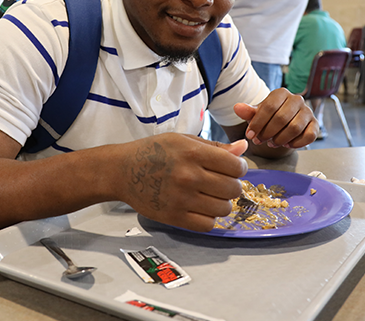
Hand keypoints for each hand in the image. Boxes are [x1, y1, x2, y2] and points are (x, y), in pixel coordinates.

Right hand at [117, 134, 248, 232]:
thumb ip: (215, 146)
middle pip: (233, 189)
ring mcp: (182, 199)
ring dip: (222, 202)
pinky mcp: (174, 217)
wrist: (122, 171)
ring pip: (224, 209)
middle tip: (221, 181)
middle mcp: (189, 176)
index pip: (235, 166)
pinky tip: (200, 207)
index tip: (234, 168)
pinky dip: (209, 218)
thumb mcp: (183, 140)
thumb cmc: (153, 151)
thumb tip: (242, 148)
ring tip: (209, 194)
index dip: (240, 167)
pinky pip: (208, 225)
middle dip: (232, 185)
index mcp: (192, 153)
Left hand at [234, 88, 317, 149]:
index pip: (269, 107)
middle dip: (267, 133)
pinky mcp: (315, 124)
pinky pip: (309, 136)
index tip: (249, 135)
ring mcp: (308, 111)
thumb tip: (237, 107)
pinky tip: (287, 144)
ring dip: (280, 139)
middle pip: (281, 118)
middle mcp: (297, 99)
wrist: (284, 122)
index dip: (258, 123)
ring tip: (271, 143)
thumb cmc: (269, 116)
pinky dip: (296, 143)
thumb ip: (248, 111)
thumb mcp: (256, 113)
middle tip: (259, 140)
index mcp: (281, 93)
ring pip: (295, 128)